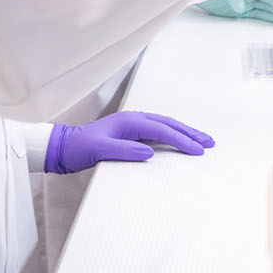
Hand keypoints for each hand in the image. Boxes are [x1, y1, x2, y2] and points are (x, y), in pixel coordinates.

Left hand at [45, 111, 215, 174]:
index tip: (198, 150)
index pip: (162, 130)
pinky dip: (173, 135)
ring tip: (202, 140)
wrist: (63, 146)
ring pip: (165, 126)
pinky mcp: (130, 133)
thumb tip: (149, 153)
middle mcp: (133, 119)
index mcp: (129, 122)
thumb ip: (124, 151)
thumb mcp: (99, 150)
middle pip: (169, 124)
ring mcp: (132, 125)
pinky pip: (158, 132)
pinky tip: (180, 141)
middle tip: (210, 142)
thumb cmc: (79, 149)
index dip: (181, 140)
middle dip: (190, 133)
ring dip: (184, 132)